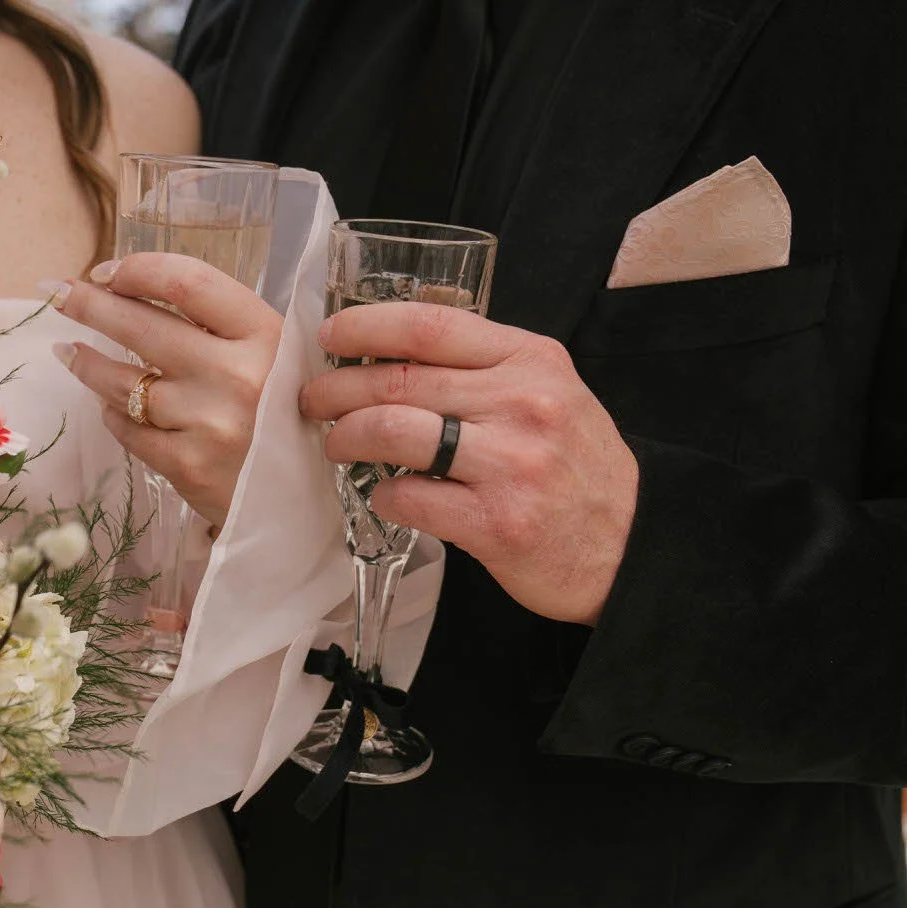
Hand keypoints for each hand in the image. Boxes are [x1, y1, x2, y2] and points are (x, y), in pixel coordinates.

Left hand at [46, 253, 281, 527]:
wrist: (300, 502)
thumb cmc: (284, 416)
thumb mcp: (277, 356)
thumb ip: (222, 325)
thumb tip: (134, 292)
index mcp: (265, 336)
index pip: (187, 281)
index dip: (137, 269)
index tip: (105, 271)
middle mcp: (236, 375)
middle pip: (142, 325)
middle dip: (87, 304)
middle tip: (55, 292)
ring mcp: (208, 424)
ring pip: (122, 381)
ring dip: (86, 362)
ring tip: (69, 351)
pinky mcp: (186, 466)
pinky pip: (127, 429)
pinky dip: (111, 413)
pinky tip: (106, 404)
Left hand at [300, 302, 638, 625]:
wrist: (632, 544)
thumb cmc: (577, 466)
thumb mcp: (549, 392)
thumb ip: (484, 368)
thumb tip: (394, 354)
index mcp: (530, 361)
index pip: (429, 326)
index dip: (367, 325)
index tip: (332, 336)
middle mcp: (521, 403)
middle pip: (399, 380)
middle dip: (338, 388)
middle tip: (315, 400)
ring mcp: (509, 463)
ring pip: (393, 432)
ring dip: (348, 437)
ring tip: (338, 443)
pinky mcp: (495, 521)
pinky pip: (409, 497)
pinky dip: (383, 495)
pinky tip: (384, 495)